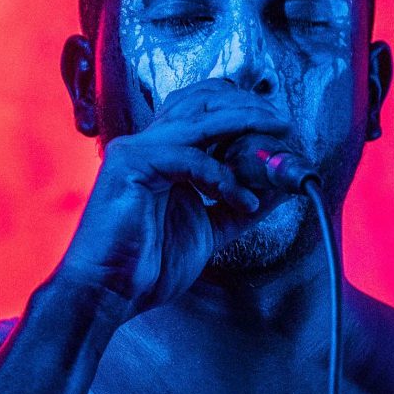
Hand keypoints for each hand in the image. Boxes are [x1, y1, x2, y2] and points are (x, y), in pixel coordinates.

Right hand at [55, 78, 289, 321]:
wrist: (110, 292)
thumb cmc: (146, 265)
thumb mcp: (209, 229)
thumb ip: (238, 205)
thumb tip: (275, 189)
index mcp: (160, 154)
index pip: (203, 110)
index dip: (243, 110)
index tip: (279, 127)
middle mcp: (146, 144)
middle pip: (204, 102)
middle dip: (250, 108)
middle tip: (284, 125)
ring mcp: (136, 150)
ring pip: (200, 118)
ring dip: (245, 124)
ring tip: (277, 140)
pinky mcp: (132, 165)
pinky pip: (191, 158)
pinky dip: (224, 178)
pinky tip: (243, 200)